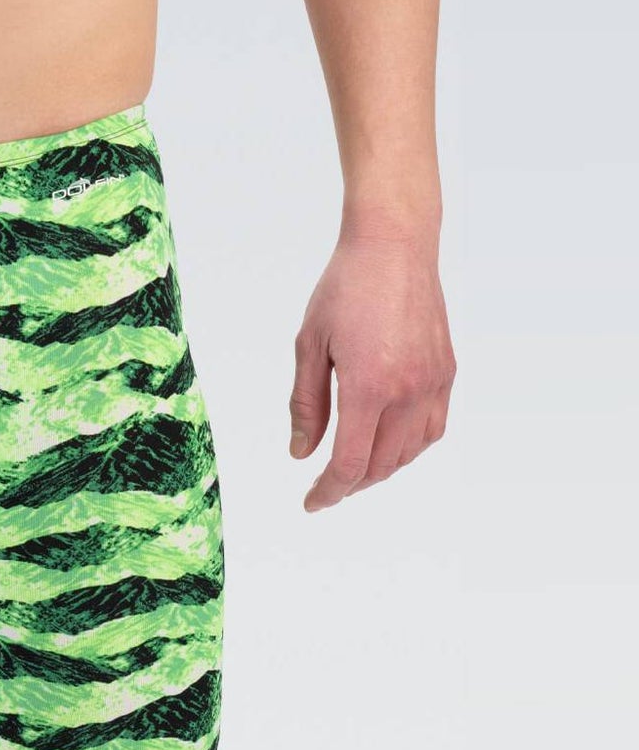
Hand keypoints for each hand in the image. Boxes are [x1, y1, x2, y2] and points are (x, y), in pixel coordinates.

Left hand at [289, 231, 454, 511]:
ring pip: (410, 452)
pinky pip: (433, 428)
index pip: (351, 463)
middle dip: (351, 485)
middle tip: (325, 489)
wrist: (395, 246)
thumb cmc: (345, 289)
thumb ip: (306, 405)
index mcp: (369, 386)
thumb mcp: (309, 346)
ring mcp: (434, 382)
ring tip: (352, 470)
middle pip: (381, 465)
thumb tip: (302, 454)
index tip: (312, 503)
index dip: (329, 491)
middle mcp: (408, 390)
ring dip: (381, 470)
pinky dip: (409, 448)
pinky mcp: (447, 371)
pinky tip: (388, 445)